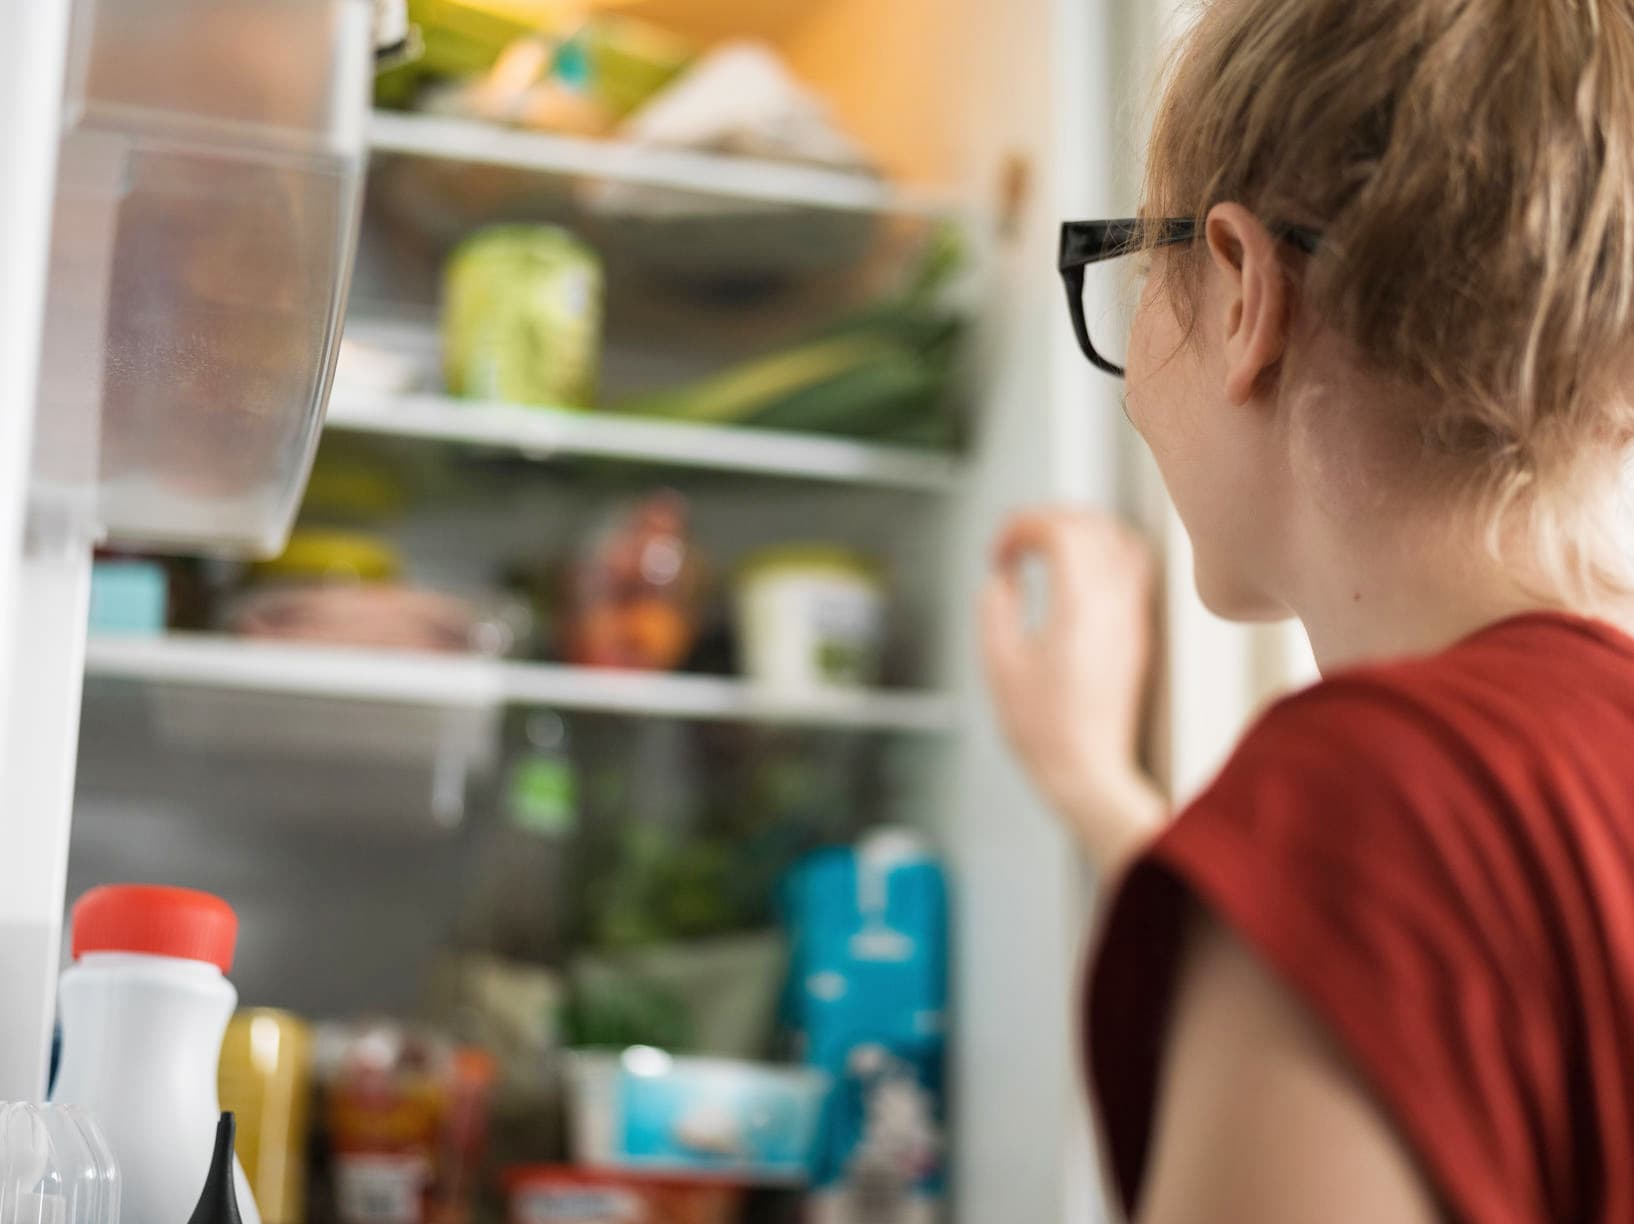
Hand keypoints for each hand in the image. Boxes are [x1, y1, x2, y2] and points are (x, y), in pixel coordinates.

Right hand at [981, 508, 1165, 869]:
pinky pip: (1132, 568)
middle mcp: (1114, 604)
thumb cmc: (1044, 730)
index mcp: (1079, 606)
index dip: (1021, 527)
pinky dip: (1102, 553)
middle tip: (1015, 545)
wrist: (1087, 770)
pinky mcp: (1137, 630)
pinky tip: (1075, 575)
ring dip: (1080, 531)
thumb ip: (996, 608)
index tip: (998, 553)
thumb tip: (1001, 580)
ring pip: (1119, 539)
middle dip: (1047, 521)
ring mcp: (1132, 615)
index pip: (1060, 530)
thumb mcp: (998, 665)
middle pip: (1091, 525)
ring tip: (1045, 550)